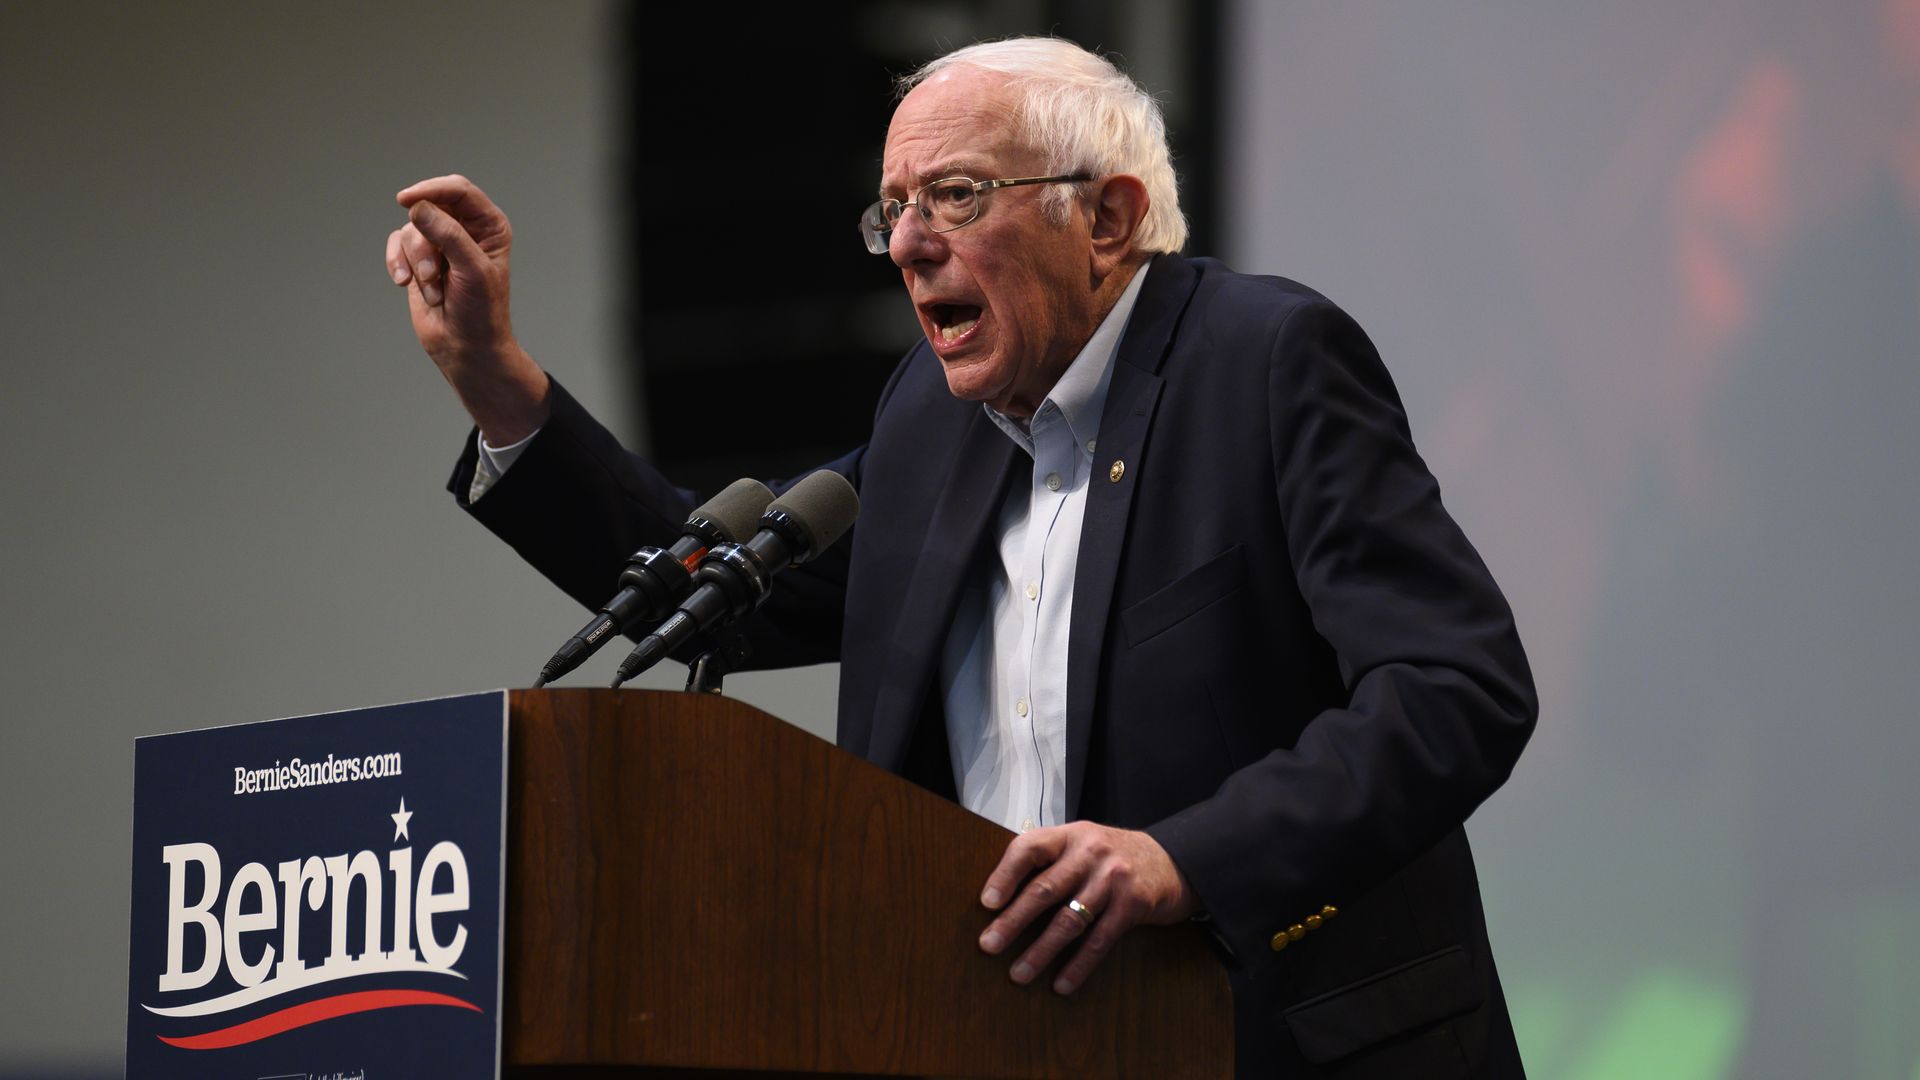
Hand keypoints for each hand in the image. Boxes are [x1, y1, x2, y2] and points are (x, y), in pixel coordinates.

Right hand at [386, 174, 548, 443]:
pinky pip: (396, 245)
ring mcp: (440, 243)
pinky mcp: (418, 259)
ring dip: (416, 262)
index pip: (458, 191)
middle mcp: (465, 229)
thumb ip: (448, 235)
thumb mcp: (472, 270)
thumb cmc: (481, 312)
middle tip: (431, 272)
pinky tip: (404, 283)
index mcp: (489, 225)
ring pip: (411, 230)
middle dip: (423, 240)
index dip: (431, 190)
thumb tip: (418, 207)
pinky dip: (397, 263)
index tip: (406, 200)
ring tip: (433, 290)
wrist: (466, 349)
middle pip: (429, 208)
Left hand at [977, 822, 1196, 995]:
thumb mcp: (1083, 845)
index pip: (1029, 847)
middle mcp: (1091, 852)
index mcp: (1071, 835)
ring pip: (1069, 920)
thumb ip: (1051, 861)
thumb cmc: (1114, 858)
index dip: (1005, 875)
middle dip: (1013, 921)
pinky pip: (1099, 941)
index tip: (986, 903)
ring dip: (1040, 951)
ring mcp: (1114, 878)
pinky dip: (1078, 966)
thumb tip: (1001, 898)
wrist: (1173, 861)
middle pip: (1045, 889)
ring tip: (1019, 974)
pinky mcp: (1133, 905)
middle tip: (989, 945)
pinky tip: (1061, 984)